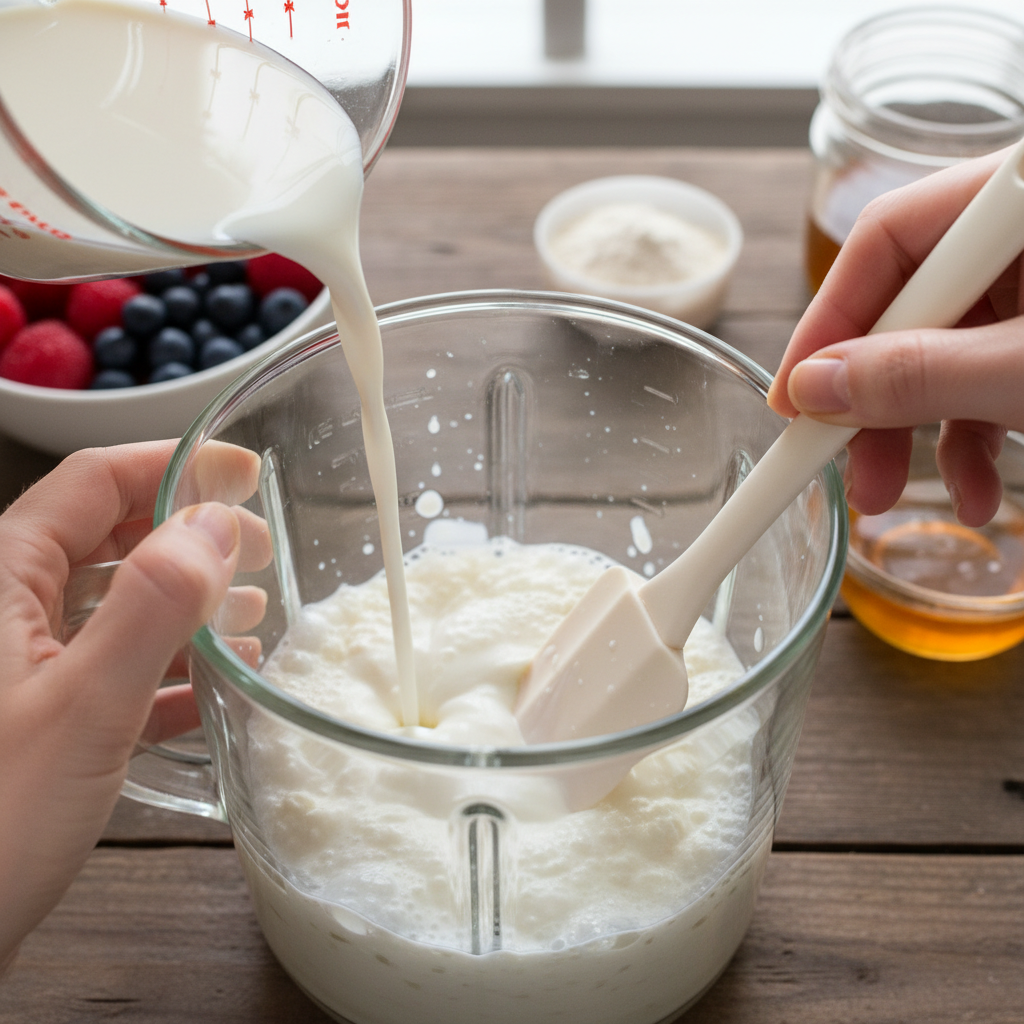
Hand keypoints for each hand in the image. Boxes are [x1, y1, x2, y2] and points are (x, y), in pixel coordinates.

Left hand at [0, 441, 241, 969]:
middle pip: (104, 539)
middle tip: (258, 551)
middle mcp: (4, 614)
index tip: (242, 471)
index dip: (170, 466)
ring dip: (185, 603)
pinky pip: (110, 669)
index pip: (91, 485)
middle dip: (187, 536)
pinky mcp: (38, 721)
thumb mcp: (81, 708)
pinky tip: (213, 683)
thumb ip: (150, 609)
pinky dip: (167, 667)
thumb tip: (213, 527)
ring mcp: (20, 669)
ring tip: (248, 617)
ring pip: (110, 606)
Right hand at [767, 148, 1023, 526]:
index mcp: (1014, 202)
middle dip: (872, 400)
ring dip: (914, 434)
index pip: (883, 240)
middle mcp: (1014, 236)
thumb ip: (921, 374)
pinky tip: (974, 491)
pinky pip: (986, 372)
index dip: (826, 324)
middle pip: (905, 304)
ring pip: (942, 350)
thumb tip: (813, 389)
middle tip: (839, 469)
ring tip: (892, 498)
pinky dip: (969, 436)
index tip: (792, 402)